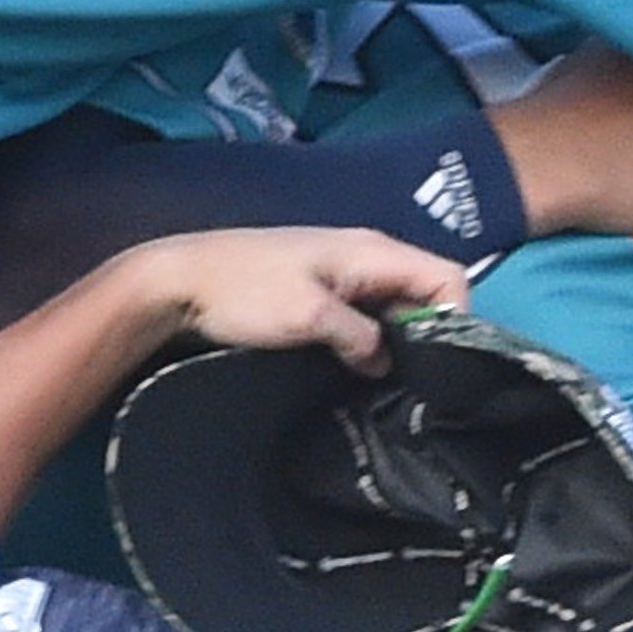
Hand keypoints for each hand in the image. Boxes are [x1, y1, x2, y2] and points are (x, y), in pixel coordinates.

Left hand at [146, 225, 467, 362]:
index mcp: (372, 250)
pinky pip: (369, 311)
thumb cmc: (243, 292)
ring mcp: (343, 269)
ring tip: (385, 380)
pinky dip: (372, 337)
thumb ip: (361, 339)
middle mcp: (366, 254)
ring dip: (397, 339)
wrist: (177, 282)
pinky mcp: (321, 288)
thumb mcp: (309, 318)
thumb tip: (388, 362)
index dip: (455, 319)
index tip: (437, 366)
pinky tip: (356, 366)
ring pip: (397, 304)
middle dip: (428, 333)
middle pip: (426, 291)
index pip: (448, 277)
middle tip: (412, 381)